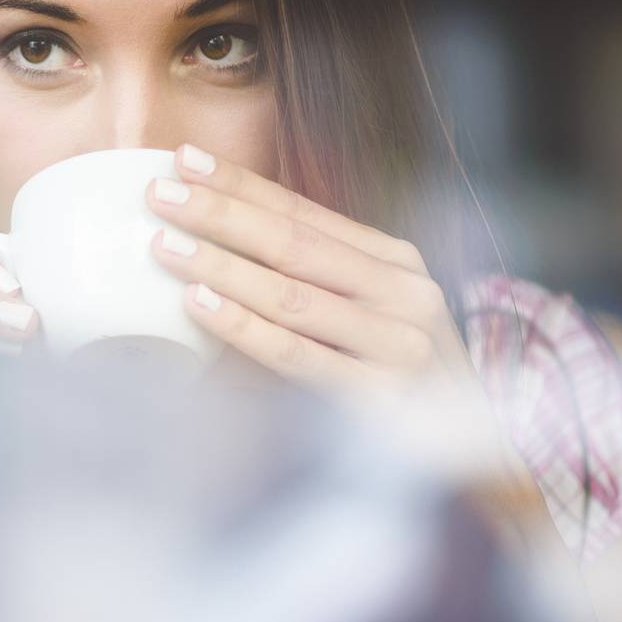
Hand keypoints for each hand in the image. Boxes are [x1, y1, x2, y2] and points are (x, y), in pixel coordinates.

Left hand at [147, 143, 553, 542]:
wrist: (462, 462)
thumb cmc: (386, 381)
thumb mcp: (357, 315)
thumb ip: (303, 280)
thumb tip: (210, 239)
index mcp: (395, 261)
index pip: (303, 213)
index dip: (241, 184)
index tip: (183, 159)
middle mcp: (404, 293)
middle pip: (293, 243)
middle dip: (220, 213)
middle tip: (159, 192)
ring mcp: (400, 344)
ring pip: (290, 294)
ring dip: (221, 264)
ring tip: (164, 244)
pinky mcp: (383, 397)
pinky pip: (296, 354)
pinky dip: (242, 326)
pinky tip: (197, 303)